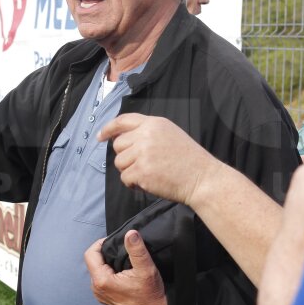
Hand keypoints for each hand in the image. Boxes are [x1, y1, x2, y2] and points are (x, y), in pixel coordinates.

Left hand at [84, 231, 167, 304]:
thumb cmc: (151, 293)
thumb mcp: (146, 268)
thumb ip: (136, 249)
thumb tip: (130, 233)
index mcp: (102, 281)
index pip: (90, 254)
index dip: (101, 243)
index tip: (115, 241)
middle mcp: (97, 289)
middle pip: (93, 262)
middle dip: (105, 253)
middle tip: (121, 249)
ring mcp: (100, 295)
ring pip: (97, 270)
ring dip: (107, 263)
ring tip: (123, 260)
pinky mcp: (106, 298)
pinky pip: (102, 279)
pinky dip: (109, 272)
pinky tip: (122, 271)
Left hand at [98, 114, 218, 205]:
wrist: (202, 178)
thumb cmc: (188, 160)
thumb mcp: (170, 134)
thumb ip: (147, 133)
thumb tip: (122, 140)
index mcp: (154, 123)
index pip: (123, 120)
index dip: (109, 128)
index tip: (101, 136)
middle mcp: (146, 135)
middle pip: (118, 145)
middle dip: (126, 157)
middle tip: (142, 165)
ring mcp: (143, 153)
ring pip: (120, 163)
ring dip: (130, 171)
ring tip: (149, 173)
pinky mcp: (142, 170)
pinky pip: (125, 178)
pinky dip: (134, 184)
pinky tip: (149, 182)